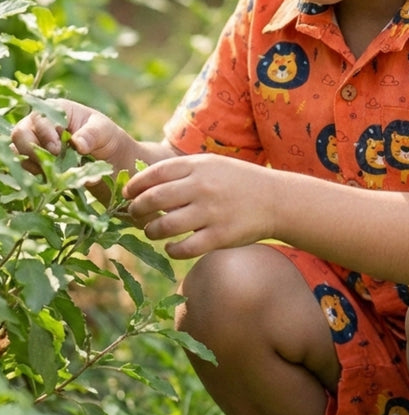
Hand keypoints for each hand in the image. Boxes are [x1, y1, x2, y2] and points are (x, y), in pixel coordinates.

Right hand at [11, 99, 130, 171]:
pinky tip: (53, 181)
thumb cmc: (106, 135)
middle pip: (20, 135)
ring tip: (54, 175)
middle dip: (31, 151)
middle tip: (50, 164)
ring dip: (34, 166)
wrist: (108, 155)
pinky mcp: (36, 162)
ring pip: (19, 154)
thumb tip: (77, 144)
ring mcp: (36, 144)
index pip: (38, 118)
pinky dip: (37, 177)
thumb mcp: (104, 130)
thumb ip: (92, 135)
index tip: (56, 150)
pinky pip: (27, 170)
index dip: (43, 134)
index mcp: (56, 110)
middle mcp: (40, 125)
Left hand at [123, 154, 273, 259]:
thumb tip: (143, 182)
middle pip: (154, 199)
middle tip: (134, 214)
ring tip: (152, 231)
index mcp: (199, 166)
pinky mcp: (219, 236)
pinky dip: (172, 250)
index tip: (127, 193)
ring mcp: (211, 213)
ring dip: (151, 231)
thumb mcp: (212, 165)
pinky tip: (172, 247)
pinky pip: (184, 248)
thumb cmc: (237, 182)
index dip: (135, 184)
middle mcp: (202, 187)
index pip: (155, 173)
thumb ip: (182, 171)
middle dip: (137, 209)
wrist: (275, 199)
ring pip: (164, 226)